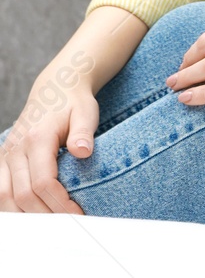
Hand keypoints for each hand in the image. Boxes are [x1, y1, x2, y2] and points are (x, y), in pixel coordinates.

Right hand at [1, 72, 97, 214]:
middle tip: (68, 224)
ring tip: (51, 224)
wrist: (54, 89)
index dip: (59, 203)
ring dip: (26, 215)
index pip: (43, 181)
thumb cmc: (73, 104)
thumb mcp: (87, 111)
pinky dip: (10, 207)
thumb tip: (83, 151)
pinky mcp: (1, 162)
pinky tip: (29, 216)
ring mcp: (4, 156)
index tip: (77, 214)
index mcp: (37, 138)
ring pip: (4, 198)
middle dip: (46, 214)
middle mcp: (15, 149)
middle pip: (22, 195)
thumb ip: (84, 132)